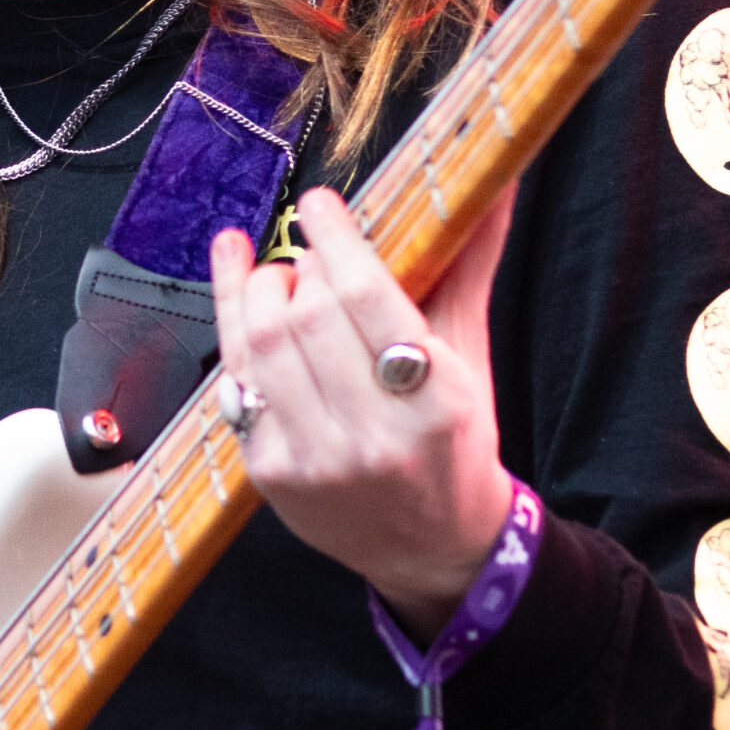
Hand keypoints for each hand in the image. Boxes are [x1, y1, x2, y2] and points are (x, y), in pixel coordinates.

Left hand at [208, 183, 517, 636]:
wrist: (434, 545)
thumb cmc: (454, 438)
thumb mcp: (471, 355)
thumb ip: (469, 264)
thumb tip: (493, 183)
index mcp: (437, 401)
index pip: (368, 295)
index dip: (334, 237)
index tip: (319, 204)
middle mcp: (375, 436)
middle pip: (307, 314)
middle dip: (299, 266)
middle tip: (308, 257)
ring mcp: (316, 460)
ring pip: (262, 344)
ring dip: (258, 292)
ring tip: (278, 282)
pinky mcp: (270, 475)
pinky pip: (236, 384)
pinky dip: (235, 333)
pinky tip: (243, 303)